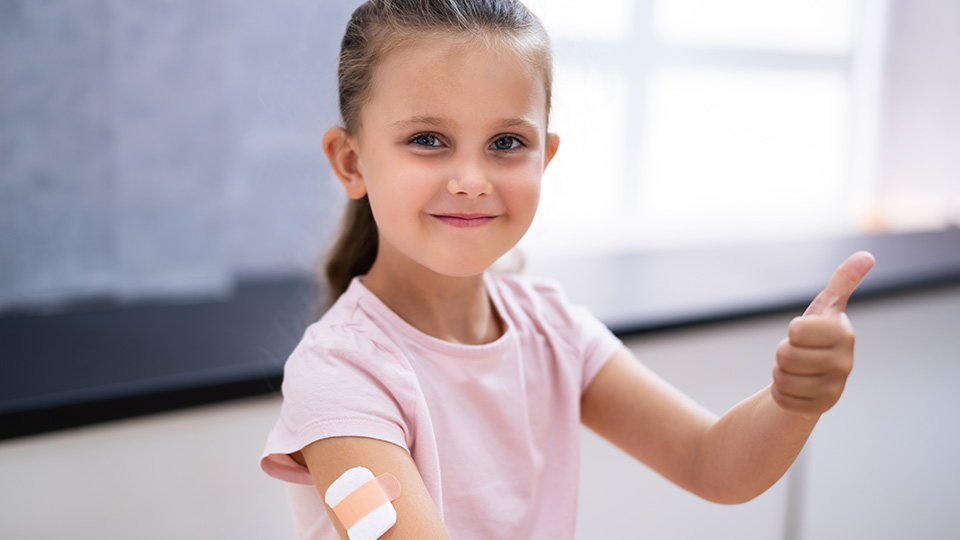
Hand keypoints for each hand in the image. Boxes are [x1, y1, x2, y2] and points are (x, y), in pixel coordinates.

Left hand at [771, 251, 875, 417]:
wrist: (815, 375)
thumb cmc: (817, 336)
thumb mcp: (825, 308)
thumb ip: (843, 281)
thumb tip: (867, 255)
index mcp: (844, 334)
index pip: (796, 330)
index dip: (793, 330)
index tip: (804, 333)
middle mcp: (845, 362)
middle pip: (785, 354)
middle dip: (783, 352)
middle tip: (798, 353)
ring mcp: (835, 387)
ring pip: (781, 376)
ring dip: (780, 371)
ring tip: (797, 369)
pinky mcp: (821, 407)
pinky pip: (782, 398)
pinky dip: (780, 392)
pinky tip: (796, 387)